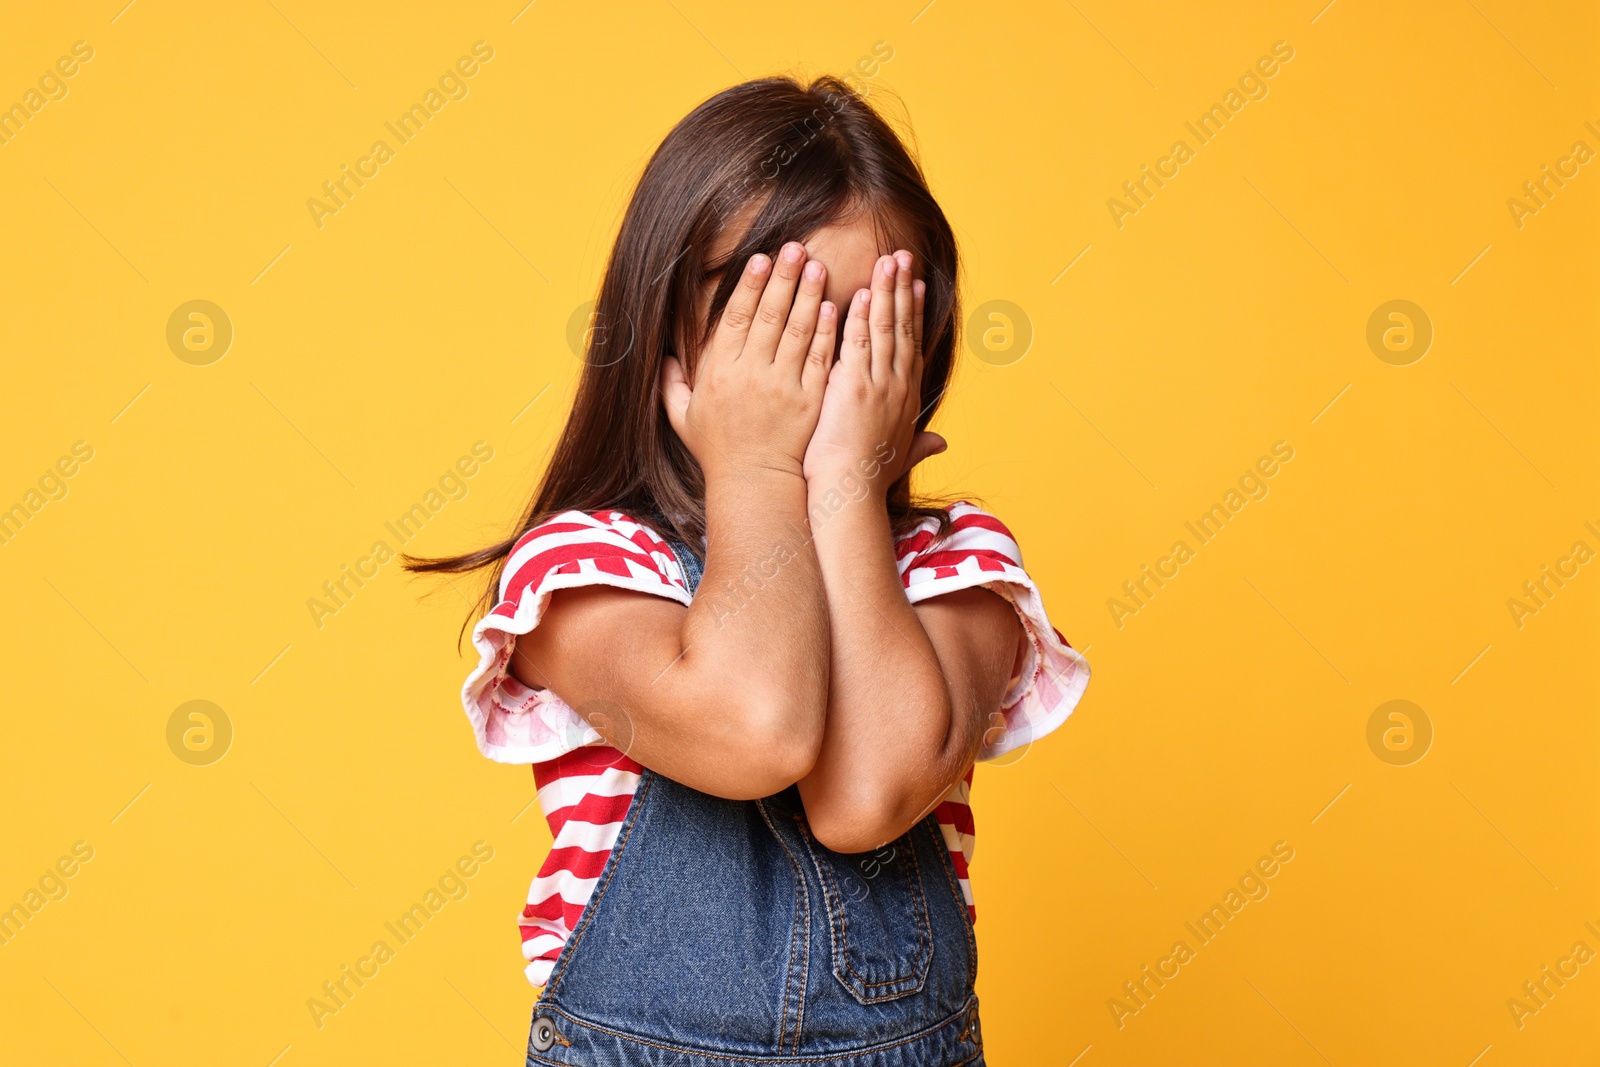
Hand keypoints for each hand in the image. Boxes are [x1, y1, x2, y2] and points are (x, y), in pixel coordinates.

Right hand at [661, 242, 836, 482]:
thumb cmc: (718, 451)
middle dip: (784, 278)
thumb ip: (671, 384)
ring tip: (818, 267)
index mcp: (719, 371)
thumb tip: (663, 357)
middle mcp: (751, 374)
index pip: (736, 317)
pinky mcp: (809, 400)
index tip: (761, 259)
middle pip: (770, 315)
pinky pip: (819, 358)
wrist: (753, 484)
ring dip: (809, 296)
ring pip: (798, 331)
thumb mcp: (683, 417)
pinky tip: (833, 307)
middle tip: (796, 248)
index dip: (750, 285)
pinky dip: (826, 331)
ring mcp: (783, 386)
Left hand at [802, 249, 945, 490]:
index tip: (916, 285)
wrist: (851, 495)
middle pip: (904, 327)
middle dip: (903, 289)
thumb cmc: (868, 480)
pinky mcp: (855, 387)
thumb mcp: (899, 457)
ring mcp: (879, 385)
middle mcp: (898, 387)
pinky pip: (860, 344)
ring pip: (885, 328)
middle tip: (903, 256)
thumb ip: (919, 444)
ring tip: (888, 259)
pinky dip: (862, 317)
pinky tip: (864, 292)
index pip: (912, 345)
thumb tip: (941, 444)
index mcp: (906, 398)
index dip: (915, 313)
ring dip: (886, 291)